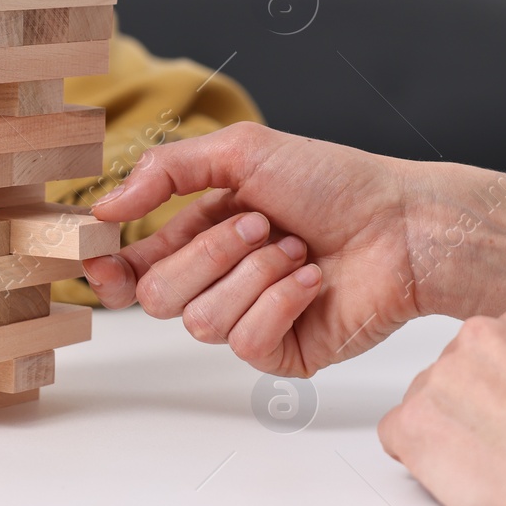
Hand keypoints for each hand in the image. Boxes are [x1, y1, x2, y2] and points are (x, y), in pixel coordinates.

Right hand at [83, 123, 505, 375]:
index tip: (102, 256)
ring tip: (296, 249)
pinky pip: (246, 342)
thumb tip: (102, 207)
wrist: (403, 224)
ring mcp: (248, 320)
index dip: (109, 269)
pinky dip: (280, 301)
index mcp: (199, 234)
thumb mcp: (241, 151)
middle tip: (261, 224)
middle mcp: (218, 280)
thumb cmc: (335, 182)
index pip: (130, 267)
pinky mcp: (281, 353)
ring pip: (198, 322)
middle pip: (155, 297)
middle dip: (208, 252)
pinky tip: (311, 279)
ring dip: (251, 274)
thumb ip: (163, 172)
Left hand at [378, 296, 505, 505]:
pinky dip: (420, 460)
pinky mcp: (412, 419)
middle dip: (476, 408)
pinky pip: (398, 435)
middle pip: (460, 370)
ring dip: (450, 433)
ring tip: (494, 468)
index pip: (497, 347)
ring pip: (429, 402)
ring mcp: (441, 374)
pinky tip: (461, 479)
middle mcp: (481, 334)